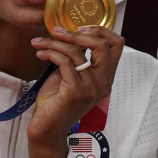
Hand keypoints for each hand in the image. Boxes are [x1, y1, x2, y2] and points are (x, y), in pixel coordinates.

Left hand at [27, 26, 123, 157]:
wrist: (46, 130)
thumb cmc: (55, 103)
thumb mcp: (68, 76)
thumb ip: (74, 59)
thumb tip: (67, 36)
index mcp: (105, 78)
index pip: (117, 46)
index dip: (101, 31)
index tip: (79, 28)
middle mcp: (103, 83)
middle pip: (104, 45)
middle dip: (80, 33)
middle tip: (59, 31)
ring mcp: (92, 88)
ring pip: (78, 52)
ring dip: (56, 42)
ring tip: (40, 42)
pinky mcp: (76, 92)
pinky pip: (65, 62)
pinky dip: (51, 53)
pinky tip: (40, 53)